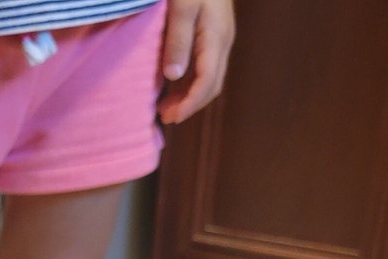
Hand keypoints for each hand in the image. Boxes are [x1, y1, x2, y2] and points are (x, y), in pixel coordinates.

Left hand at [158, 0, 234, 124]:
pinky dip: (189, 83)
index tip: (172, 118)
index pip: (207, 82)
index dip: (190, 104)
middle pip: (211, 84)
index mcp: (215, 37)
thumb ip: (177, 40)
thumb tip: (173, 76)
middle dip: (190, 105)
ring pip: (209, 77)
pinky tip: (171, 89)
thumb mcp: (180, 7)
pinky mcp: (212, 34)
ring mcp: (220, 37)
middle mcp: (222, 41)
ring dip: (189, 97)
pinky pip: (205, 66)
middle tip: (165, 118)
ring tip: (165, 109)